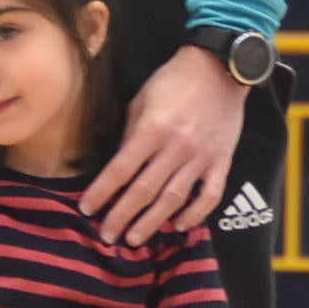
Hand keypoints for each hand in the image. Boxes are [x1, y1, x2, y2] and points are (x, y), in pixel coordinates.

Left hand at [83, 45, 244, 245]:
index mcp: (152, 129)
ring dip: (152, 222)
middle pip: (144, 190)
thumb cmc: (173, 81)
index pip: (120, 170)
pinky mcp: (221, 162)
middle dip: (122, 216)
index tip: (86, 209)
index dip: (101, 192)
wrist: (219, 68)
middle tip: (107, 236)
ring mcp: (201, 157)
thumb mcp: (142, 101)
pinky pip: (209, 196)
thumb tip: (119, 167)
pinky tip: (178, 226)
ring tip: (134, 239)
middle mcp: (176, 147)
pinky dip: (195, 214)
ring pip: (173, 199)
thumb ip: (131, 135)